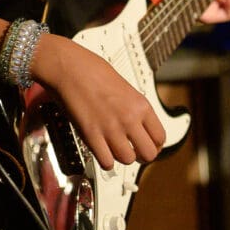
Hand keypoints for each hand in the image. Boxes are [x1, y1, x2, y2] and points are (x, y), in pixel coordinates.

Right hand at [30, 33, 164, 169]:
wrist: (69, 67)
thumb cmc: (92, 70)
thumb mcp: (124, 86)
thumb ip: (134, 107)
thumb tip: (138, 124)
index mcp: (140, 104)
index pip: (160, 137)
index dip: (154, 144)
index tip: (146, 144)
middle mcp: (129, 118)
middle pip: (149, 154)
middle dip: (141, 155)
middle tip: (133, 151)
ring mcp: (111, 128)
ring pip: (127, 160)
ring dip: (121, 157)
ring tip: (114, 147)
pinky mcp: (91, 135)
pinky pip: (106, 162)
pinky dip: (105, 160)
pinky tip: (101, 150)